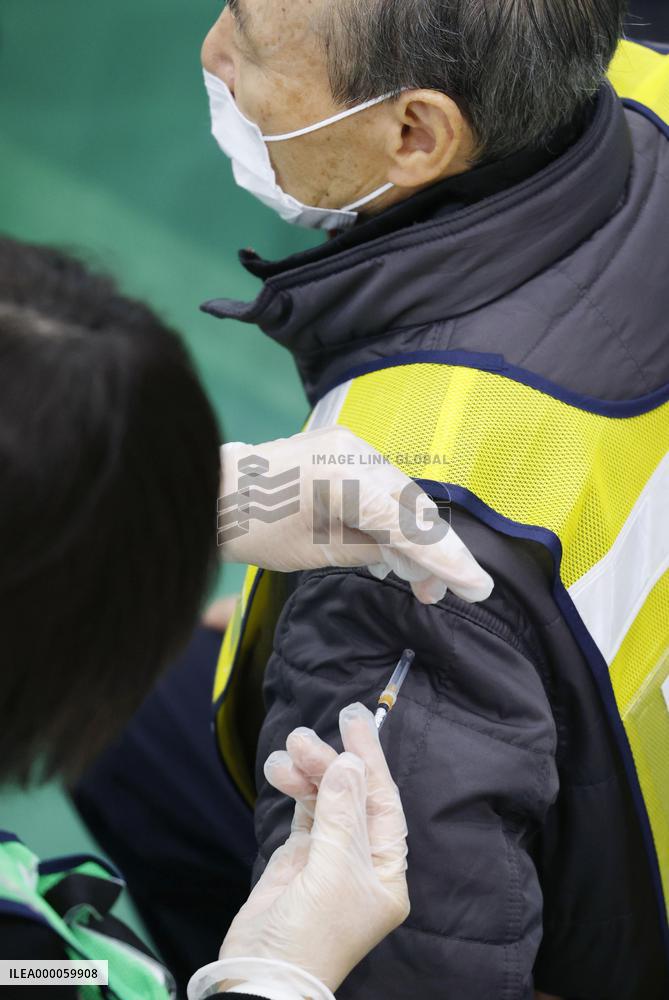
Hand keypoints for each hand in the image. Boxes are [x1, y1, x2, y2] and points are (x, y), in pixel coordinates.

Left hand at [219, 426, 492, 603]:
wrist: (213, 491)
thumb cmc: (253, 529)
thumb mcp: (314, 553)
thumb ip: (369, 551)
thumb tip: (407, 560)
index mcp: (344, 483)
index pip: (410, 527)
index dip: (447, 561)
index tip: (478, 588)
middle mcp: (354, 453)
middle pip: (415, 509)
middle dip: (433, 554)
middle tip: (436, 594)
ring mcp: (350, 445)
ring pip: (403, 497)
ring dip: (413, 537)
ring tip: (413, 579)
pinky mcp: (344, 446)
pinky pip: (383, 484)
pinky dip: (392, 516)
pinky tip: (391, 549)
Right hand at [219, 704, 409, 992]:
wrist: (262, 978)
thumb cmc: (310, 936)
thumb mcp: (332, 873)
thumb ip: (342, 814)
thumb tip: (349, 763)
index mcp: (385, 870)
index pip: (383, 802)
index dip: (369, 760)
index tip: (354, 723)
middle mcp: (361, 860)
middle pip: (352, 796)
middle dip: (331, 762)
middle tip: (304, 735)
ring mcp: (328, 857)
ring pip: (325, 799)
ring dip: (308, 772)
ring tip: (288, 750)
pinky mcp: (298, 858)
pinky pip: (303, 811)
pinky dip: (295, 788)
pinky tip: (281, 770)